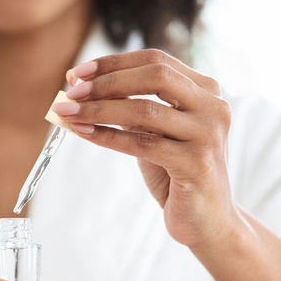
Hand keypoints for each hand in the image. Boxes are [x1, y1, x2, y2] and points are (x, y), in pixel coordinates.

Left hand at [57, 49, 236, 247]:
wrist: (205, 220)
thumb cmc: (174, 173)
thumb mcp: (153, 133)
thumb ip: (130, 108)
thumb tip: (79, 91)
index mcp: (204, 90)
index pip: (155, 60)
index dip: (113, 63)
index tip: (77, 73)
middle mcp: (213, 106)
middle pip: (154, 76)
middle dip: (106, 81)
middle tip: (70, 92)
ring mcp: (208, 134)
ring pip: (145, 110)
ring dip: (99, 109)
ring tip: (67, 113)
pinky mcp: (197, 163)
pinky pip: (143, 144)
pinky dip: (108, 136)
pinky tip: (84, 133)